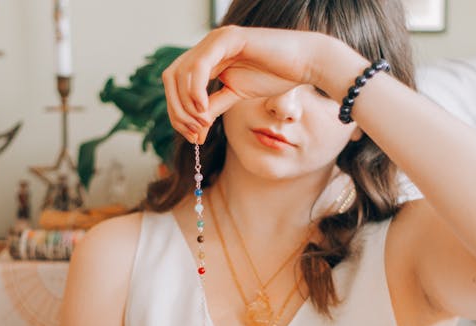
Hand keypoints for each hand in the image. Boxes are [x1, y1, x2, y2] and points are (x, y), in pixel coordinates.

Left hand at [162, 26, 351, 142]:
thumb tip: (195, 129)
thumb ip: (214, 108)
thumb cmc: (275, 76)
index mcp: (207, 59)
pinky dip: (196, 90)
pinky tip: (203, 108)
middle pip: (170, 78)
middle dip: (176, 110)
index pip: (175, 84)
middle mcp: (206, 47)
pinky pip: (199, 65)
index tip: (193, 136)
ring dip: (185, 104)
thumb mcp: (236, 96)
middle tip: (193, 133)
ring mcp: (215, 40)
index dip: (177, 112)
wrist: (304, 63)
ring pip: (180, 73)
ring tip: (201, 123)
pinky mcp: (228, 38)